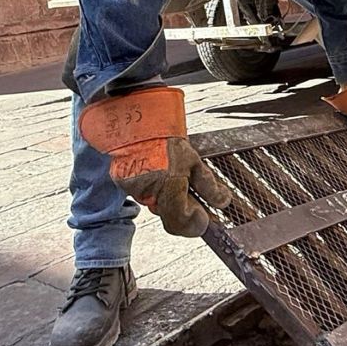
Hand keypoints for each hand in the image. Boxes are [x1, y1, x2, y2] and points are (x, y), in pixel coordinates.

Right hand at [79, 85, 231, 236]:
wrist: (135, 121)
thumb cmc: (164, 138)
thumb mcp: (194, 160)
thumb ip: (208, 185)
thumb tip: (222, 202)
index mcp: (168, 187)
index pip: (181, 222)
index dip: (195, 224)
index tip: (204, 218)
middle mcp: (150, 193)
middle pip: (170, 218)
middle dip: (184, 212)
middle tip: (194, 200)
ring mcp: (135, 190)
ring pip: (157, 206)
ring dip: (169, 200)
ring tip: (175, 178)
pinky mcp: (124, 184)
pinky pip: (145, 194)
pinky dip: (155, 189)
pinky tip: (160, 174)